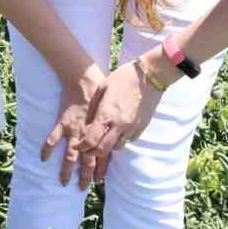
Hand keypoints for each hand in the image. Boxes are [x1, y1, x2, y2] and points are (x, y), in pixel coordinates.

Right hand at [43, 67, 102, 188]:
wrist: (84, 81)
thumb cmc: (101, 93)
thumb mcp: (112, 112)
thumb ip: (112, 127)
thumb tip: (118, 137)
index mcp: (100, 134)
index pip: (102, 157)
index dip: (100, 170)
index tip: (99, 181)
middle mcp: (87, 136)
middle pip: (86, 162)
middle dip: (85, 177)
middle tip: (82, 188)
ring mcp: (73, 132)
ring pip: (70, 157)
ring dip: (66, 171)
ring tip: (63, 182)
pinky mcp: (62, 124)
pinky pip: (52, 139)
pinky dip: (47, 149)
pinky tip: (43, 158)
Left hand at [78, 58, 163, 185]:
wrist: (150, 76)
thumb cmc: (123, 77)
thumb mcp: (102, 88)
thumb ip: (93, 108)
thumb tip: (86, 124)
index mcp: (107, 114)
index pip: (91, 140)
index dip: (82, 147)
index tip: (77, 146)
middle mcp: (120, 125)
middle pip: (103, 150)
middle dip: (92, 152)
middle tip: (86, 150)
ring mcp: (132, 128)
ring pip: (116, 147)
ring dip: (106, 147)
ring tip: (101, 141)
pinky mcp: (142, 127)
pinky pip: (128, 140)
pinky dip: (120, 140)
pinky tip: (116, 133)